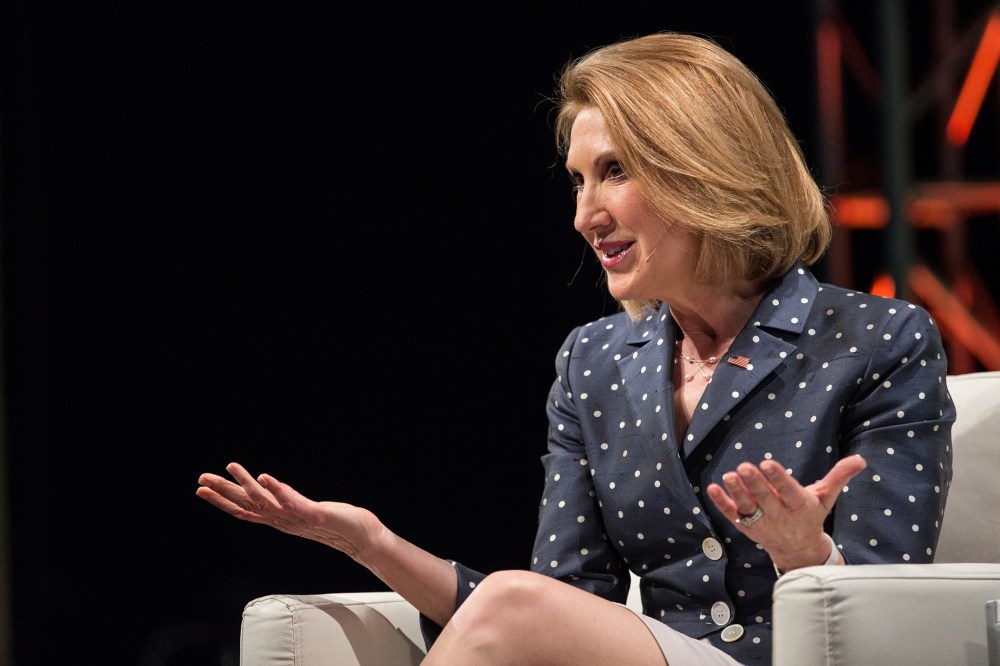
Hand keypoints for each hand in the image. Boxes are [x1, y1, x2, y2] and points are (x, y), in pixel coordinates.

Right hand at [196, 462, 383, 563]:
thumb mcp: (302, 512)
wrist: (360, 538)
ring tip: (232, 466)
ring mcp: (297, 519)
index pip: (243, 510)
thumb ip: (284, 503)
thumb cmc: (334, 523)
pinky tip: (265, 477)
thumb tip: (266, 489)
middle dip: (223, 493)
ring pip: (265, 502)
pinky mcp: (314, 515)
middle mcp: (283, 521)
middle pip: (247, 507)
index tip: (201, 489)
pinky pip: (292, 502)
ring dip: (246, 484)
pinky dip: (278, 490)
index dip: (221, 501)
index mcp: (278, 520)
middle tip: (201, 480)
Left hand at [706, 455, 866, 571]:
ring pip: (747, 508)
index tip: (767, 462)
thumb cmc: (811, 516)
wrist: (798, 550)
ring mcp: (761, 523)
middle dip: (754, 483)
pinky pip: (732, 515)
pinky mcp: (746, 527)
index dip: (778, 478)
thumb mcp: (826, 498)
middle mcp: (779, 516)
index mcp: (799, 506)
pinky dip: (721, 503)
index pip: (788, 491)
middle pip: (765, 499)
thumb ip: (839, 477)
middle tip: (743, 466)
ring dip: (736, 493)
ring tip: (728, 476)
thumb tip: (860, 459)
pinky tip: (711, 488)